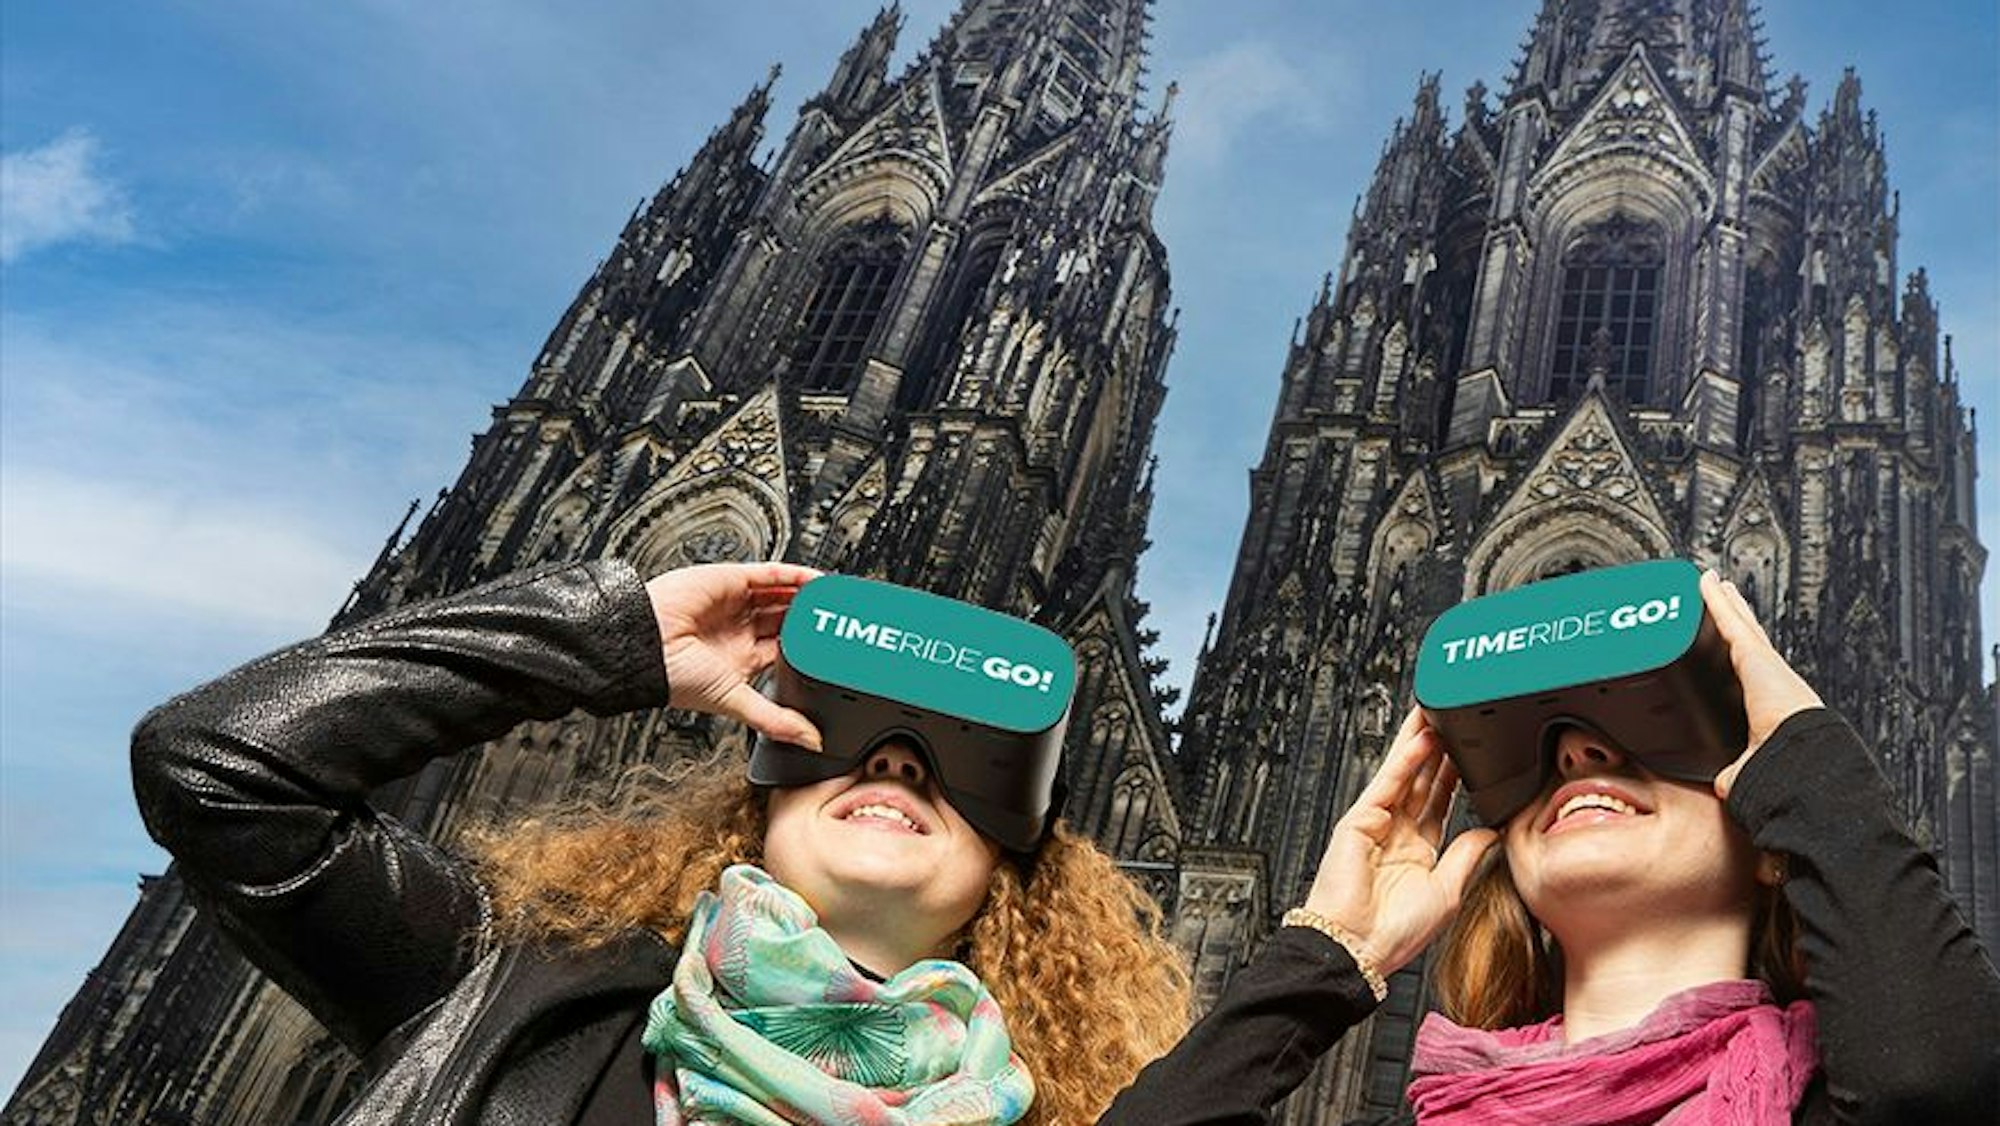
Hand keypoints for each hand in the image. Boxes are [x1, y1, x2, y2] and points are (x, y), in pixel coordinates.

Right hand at [644, 562, 824, 749]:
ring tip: (837, 596)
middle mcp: (740, 629)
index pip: (786, 650)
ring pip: (783, 595)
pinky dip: (796, 575)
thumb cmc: (674, 678)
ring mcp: (737, 604)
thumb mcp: (736, 702)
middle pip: (787, 619)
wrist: (645, 648)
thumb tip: (812, 742)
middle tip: (842, 617)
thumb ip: (776, 721)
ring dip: (809, 595)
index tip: (836, 647)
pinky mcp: (731, 580)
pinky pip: (771, 574)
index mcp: (742, 659)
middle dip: (813, 618)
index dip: (810, 647)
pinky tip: (817, 579)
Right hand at [1302, 707, 1497, 975]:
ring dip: (1420, 742)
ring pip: (1404, 774)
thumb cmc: (1393, 933)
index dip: (1455, 775)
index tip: (1472, 752)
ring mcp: (1375, 824)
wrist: (1358, 950)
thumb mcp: (1447, 892)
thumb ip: (1467, 857)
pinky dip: (1405, 762)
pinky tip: (1422, 740)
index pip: (1440, 802)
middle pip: (1421, 779)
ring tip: (1437, 711)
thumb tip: (1490, 832)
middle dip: (1437, 749)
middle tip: (1453, 717)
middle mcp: (1395, 833)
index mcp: (1416, 852)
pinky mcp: (1358, 821)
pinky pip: (1387, 785)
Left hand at [1702, 569, 1822, 798]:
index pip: (1751, 675)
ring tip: (1713, 584)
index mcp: (1768, 705)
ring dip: (1726, 604)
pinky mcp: (1752, 653)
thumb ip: (1737, 772)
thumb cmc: (1787, 770)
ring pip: (1739, 624)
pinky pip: (1729, 618)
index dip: (1741, 657)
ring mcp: (1762, 663)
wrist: (1803, 760)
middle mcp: (1769, 679)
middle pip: (1747, 640)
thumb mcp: (1751, 770)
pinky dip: (1716, 599)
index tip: (1733, 644)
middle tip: (1723, 599)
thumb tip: (1728, 784)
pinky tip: (1705, 582)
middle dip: (1735, 620)